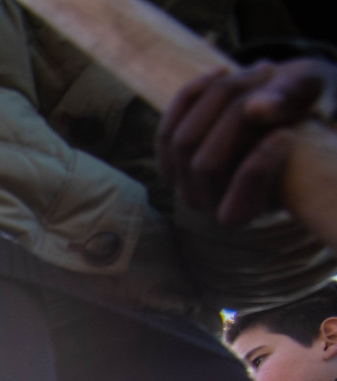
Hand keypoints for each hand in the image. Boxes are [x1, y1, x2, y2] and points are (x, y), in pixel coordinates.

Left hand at [159, 58, 336, 225]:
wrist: (277, 104)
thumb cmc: (302, 111)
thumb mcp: (309, 101)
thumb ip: (290, 104)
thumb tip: (258, 108)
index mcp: (245, 211)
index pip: (236, 205)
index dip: (258, 169)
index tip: (287, 135)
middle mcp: (208, 204)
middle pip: (208, 164)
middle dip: (238, 114)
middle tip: (273, 76)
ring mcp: (182, 182)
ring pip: (184, 141)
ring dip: (220, 96)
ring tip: (259, 71)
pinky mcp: (167, 154)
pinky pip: (167, 126)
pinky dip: (192, 95)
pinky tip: (221, 72)